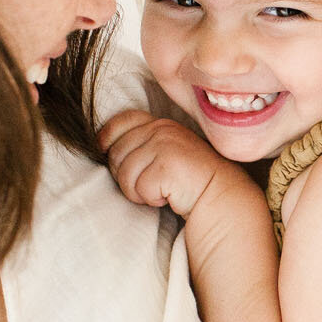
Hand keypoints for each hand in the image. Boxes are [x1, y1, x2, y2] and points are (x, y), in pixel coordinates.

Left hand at [99, 110, 232, 218]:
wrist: (220, 197)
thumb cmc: (188, 180)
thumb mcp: (164, 152)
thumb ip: (141, 143)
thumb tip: (101, 145)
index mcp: (159, 124)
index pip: (121, 122)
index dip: (107, 138)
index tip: (106, 153)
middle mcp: (161, 129)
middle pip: (116, 153)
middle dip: (125, 176)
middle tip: (149, 184)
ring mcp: (165, 145)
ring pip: (124, 173)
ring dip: (138, 191)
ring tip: (160, 191)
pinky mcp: (168, 165)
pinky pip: (139, 187)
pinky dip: (151, 199)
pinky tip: (168, 197)